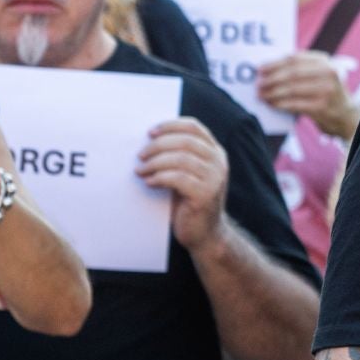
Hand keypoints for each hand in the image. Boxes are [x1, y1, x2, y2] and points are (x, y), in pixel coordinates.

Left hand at [136, 118, 228, 251]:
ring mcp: (214, 178)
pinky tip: (149, 183)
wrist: (204, 234)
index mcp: (214, 152)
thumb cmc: (189, 201)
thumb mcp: (187, 173)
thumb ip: (177, 155)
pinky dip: (160, 178)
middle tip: (140, 155)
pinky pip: (178, 179)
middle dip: (158, 145)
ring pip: (181, 159)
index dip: (170, 125)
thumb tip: (148, 140)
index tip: (149, 132)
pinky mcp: (205, 195)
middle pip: (185, 141)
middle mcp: (218, 162)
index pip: (193, 127)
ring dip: (155, 163)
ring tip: (141, 170)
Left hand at [258, 52, 356, 138]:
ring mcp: (326, 90)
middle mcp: (328, 73)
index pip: (295, 59)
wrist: (346, 116)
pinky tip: (272, 104)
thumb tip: (268, 69)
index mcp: (324, 61)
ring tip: (261, 95)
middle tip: (258, 84)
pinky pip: (295, 104)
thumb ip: (300, 68)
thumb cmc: (325, 93)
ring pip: (292, 89)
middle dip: (272, 79)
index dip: (275, 63)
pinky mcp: (322, 107)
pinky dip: (281, 104)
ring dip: (273, 93)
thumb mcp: (318, 75)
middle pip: (292, 73)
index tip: (260, 69)